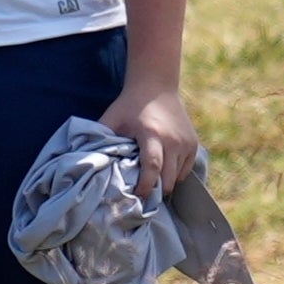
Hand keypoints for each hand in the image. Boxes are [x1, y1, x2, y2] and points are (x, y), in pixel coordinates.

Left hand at [101, 81, 197, 197]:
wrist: (156, 86)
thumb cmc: (129, 105)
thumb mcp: (112, 118)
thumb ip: (102, 139)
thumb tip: (89, 162)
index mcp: (151, 134)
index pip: (152, 167)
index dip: (145, 186)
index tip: (137, 197)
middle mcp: (173, 140)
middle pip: (168, 178)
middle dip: (156, 191)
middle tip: (143, 197)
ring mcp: (186, 143)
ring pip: (179, 177)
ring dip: (166, 183)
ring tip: (151, 184)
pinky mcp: (194, 144)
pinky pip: (186, 169)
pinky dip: (175, 175)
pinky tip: (163, 171)